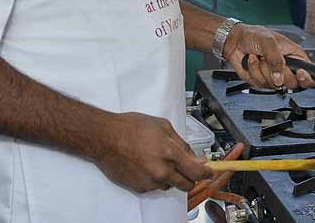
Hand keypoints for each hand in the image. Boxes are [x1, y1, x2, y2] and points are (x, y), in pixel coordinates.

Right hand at [94, 112, 212, 192]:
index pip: (196, 171)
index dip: (206, 173)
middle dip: (190, 177)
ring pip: (170, 185)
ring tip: (159, 160)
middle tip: (188, 167)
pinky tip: (147, 165)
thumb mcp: (163, 127)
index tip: (209, 172)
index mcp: (170, 153)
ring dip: (171, 177)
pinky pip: (155, 186)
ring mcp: (149, 182)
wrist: (105, 138)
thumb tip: (195, 156)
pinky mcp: (138, 188)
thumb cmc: (132, 127)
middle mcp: (161, 171)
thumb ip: (181, 144)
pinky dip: (156, 179)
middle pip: (187, 184)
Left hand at [224, 25, 314, 89]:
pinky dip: (253, 71)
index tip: (300, 74)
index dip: (307, 77)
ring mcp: (273, 75)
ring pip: (274, 85)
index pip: (309, 72)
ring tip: (259, 57)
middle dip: (278, 73)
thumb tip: (280, 77)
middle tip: (271, 61)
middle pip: (292, 83)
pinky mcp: (261, 80)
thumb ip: (276, 60)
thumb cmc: (254, 35)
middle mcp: (286, 67)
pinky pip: (260, 84)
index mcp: (294, 55)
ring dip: (262, 70)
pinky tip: (252, 60)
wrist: (235, 41)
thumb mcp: (269, 41)